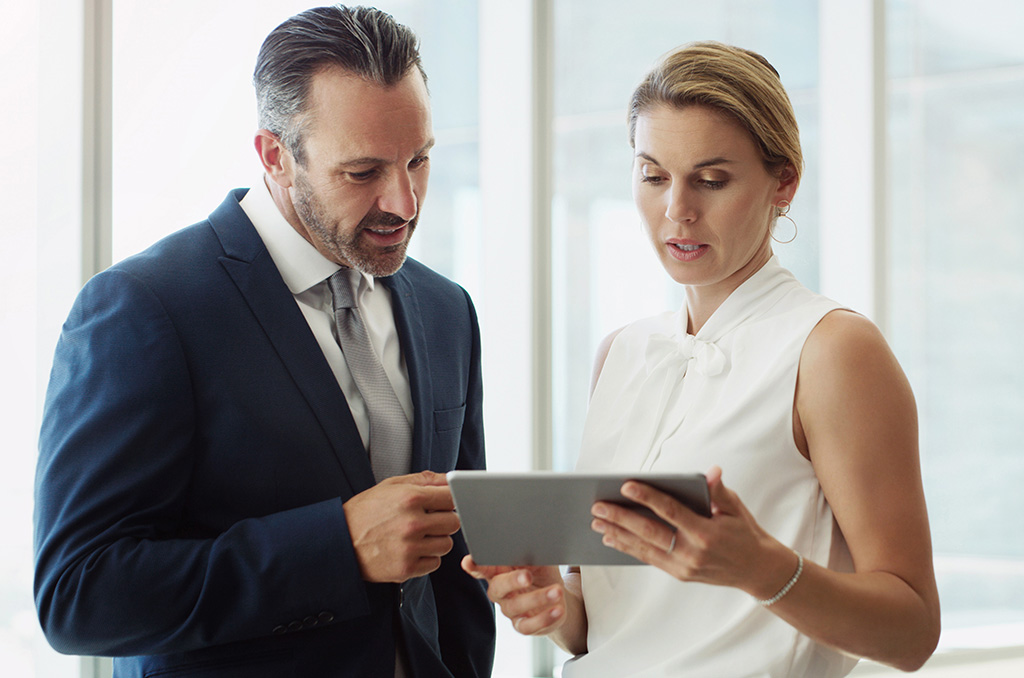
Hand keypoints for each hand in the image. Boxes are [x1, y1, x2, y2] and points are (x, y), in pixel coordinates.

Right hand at [343, 471, 460, 582]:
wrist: (338, 541)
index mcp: (410, 498)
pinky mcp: (406, 568)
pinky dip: (427, 557)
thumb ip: (424, 480)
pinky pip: (434, 563)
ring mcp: (410, 548)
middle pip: (454, 522)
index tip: (442, 503)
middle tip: (429, 520)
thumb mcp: (391, 486)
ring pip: (447, 544)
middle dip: (444, 520)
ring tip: (417, 536)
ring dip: (436, 540)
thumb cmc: (365, 511)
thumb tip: (449, 479)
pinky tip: (411, 550)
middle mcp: (412, 523)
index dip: (449, 500)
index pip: (451, 497)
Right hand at [462, 556, 567, 635]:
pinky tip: (557, 609)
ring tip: (555, 591)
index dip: (474, 566)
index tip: (469, 561)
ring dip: (537, 598)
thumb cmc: (541, 572)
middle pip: (497, 587)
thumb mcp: (538, 559)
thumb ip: (529, 552)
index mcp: (499, 571)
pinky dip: (544, 617)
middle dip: (512, 581)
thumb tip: (527, 543)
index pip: (482, 568)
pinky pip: (529, 625)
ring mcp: (510, 610)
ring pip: (515, 606)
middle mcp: (500, 592)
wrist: (557, 597)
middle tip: (527, 575)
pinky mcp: (523, 625)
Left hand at [590, 466, 791, 595]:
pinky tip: (611, 538)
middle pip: (650, 532)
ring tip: (596, 521)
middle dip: (621, 518)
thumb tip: (711, 471)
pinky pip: (649, 559)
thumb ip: (718, 491)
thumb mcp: (735, 509)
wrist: (757, 570)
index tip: (626, 486)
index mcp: (706, 533)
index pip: (671, 511)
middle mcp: (692, 553)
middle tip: (598, 505)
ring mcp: (684, 567)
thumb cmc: (745, 533)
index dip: (648, 497)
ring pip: (644, 548)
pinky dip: (628, 548)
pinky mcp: (679, 575)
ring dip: (618, 534)